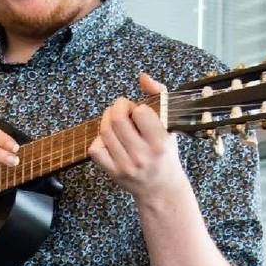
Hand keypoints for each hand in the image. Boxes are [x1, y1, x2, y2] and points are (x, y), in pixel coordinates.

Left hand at [88, 73, 188, 195]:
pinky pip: (96, 149)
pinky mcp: (113, 172)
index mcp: (160, 142)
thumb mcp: (170, 125)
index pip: (140, 112)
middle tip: (123, 110)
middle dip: (118, 108)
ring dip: (107, 120)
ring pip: (104, 132)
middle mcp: (143, 155)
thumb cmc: (165, 153)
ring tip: (116, 122)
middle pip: (117, 119)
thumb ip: (159, 96)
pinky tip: (110, 140)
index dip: (138, 108)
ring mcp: (126, 165)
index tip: (141, 113)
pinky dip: (99, 140)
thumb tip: (142, 77)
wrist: (161, 188)